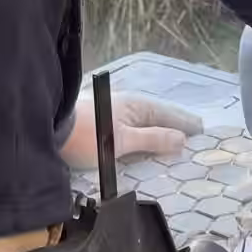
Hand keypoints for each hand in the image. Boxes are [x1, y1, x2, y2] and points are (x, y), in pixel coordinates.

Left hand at [61, 92, 202, 170]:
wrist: (48, 131)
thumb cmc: (87, 136)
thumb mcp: (123, 141)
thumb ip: (153, 140)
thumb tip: (182, 139)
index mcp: (137, 106)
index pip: (169, 114)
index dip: (186, 122)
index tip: (202, 130)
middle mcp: (127, 106)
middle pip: (158, 117)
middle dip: (175, 127)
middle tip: (193, 137)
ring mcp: (114, 113)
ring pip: (144, 124)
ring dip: (159, 132)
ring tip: (173, 143)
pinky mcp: (103, 124)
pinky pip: (132, 130)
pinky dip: (144, 137)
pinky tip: (144, 145)